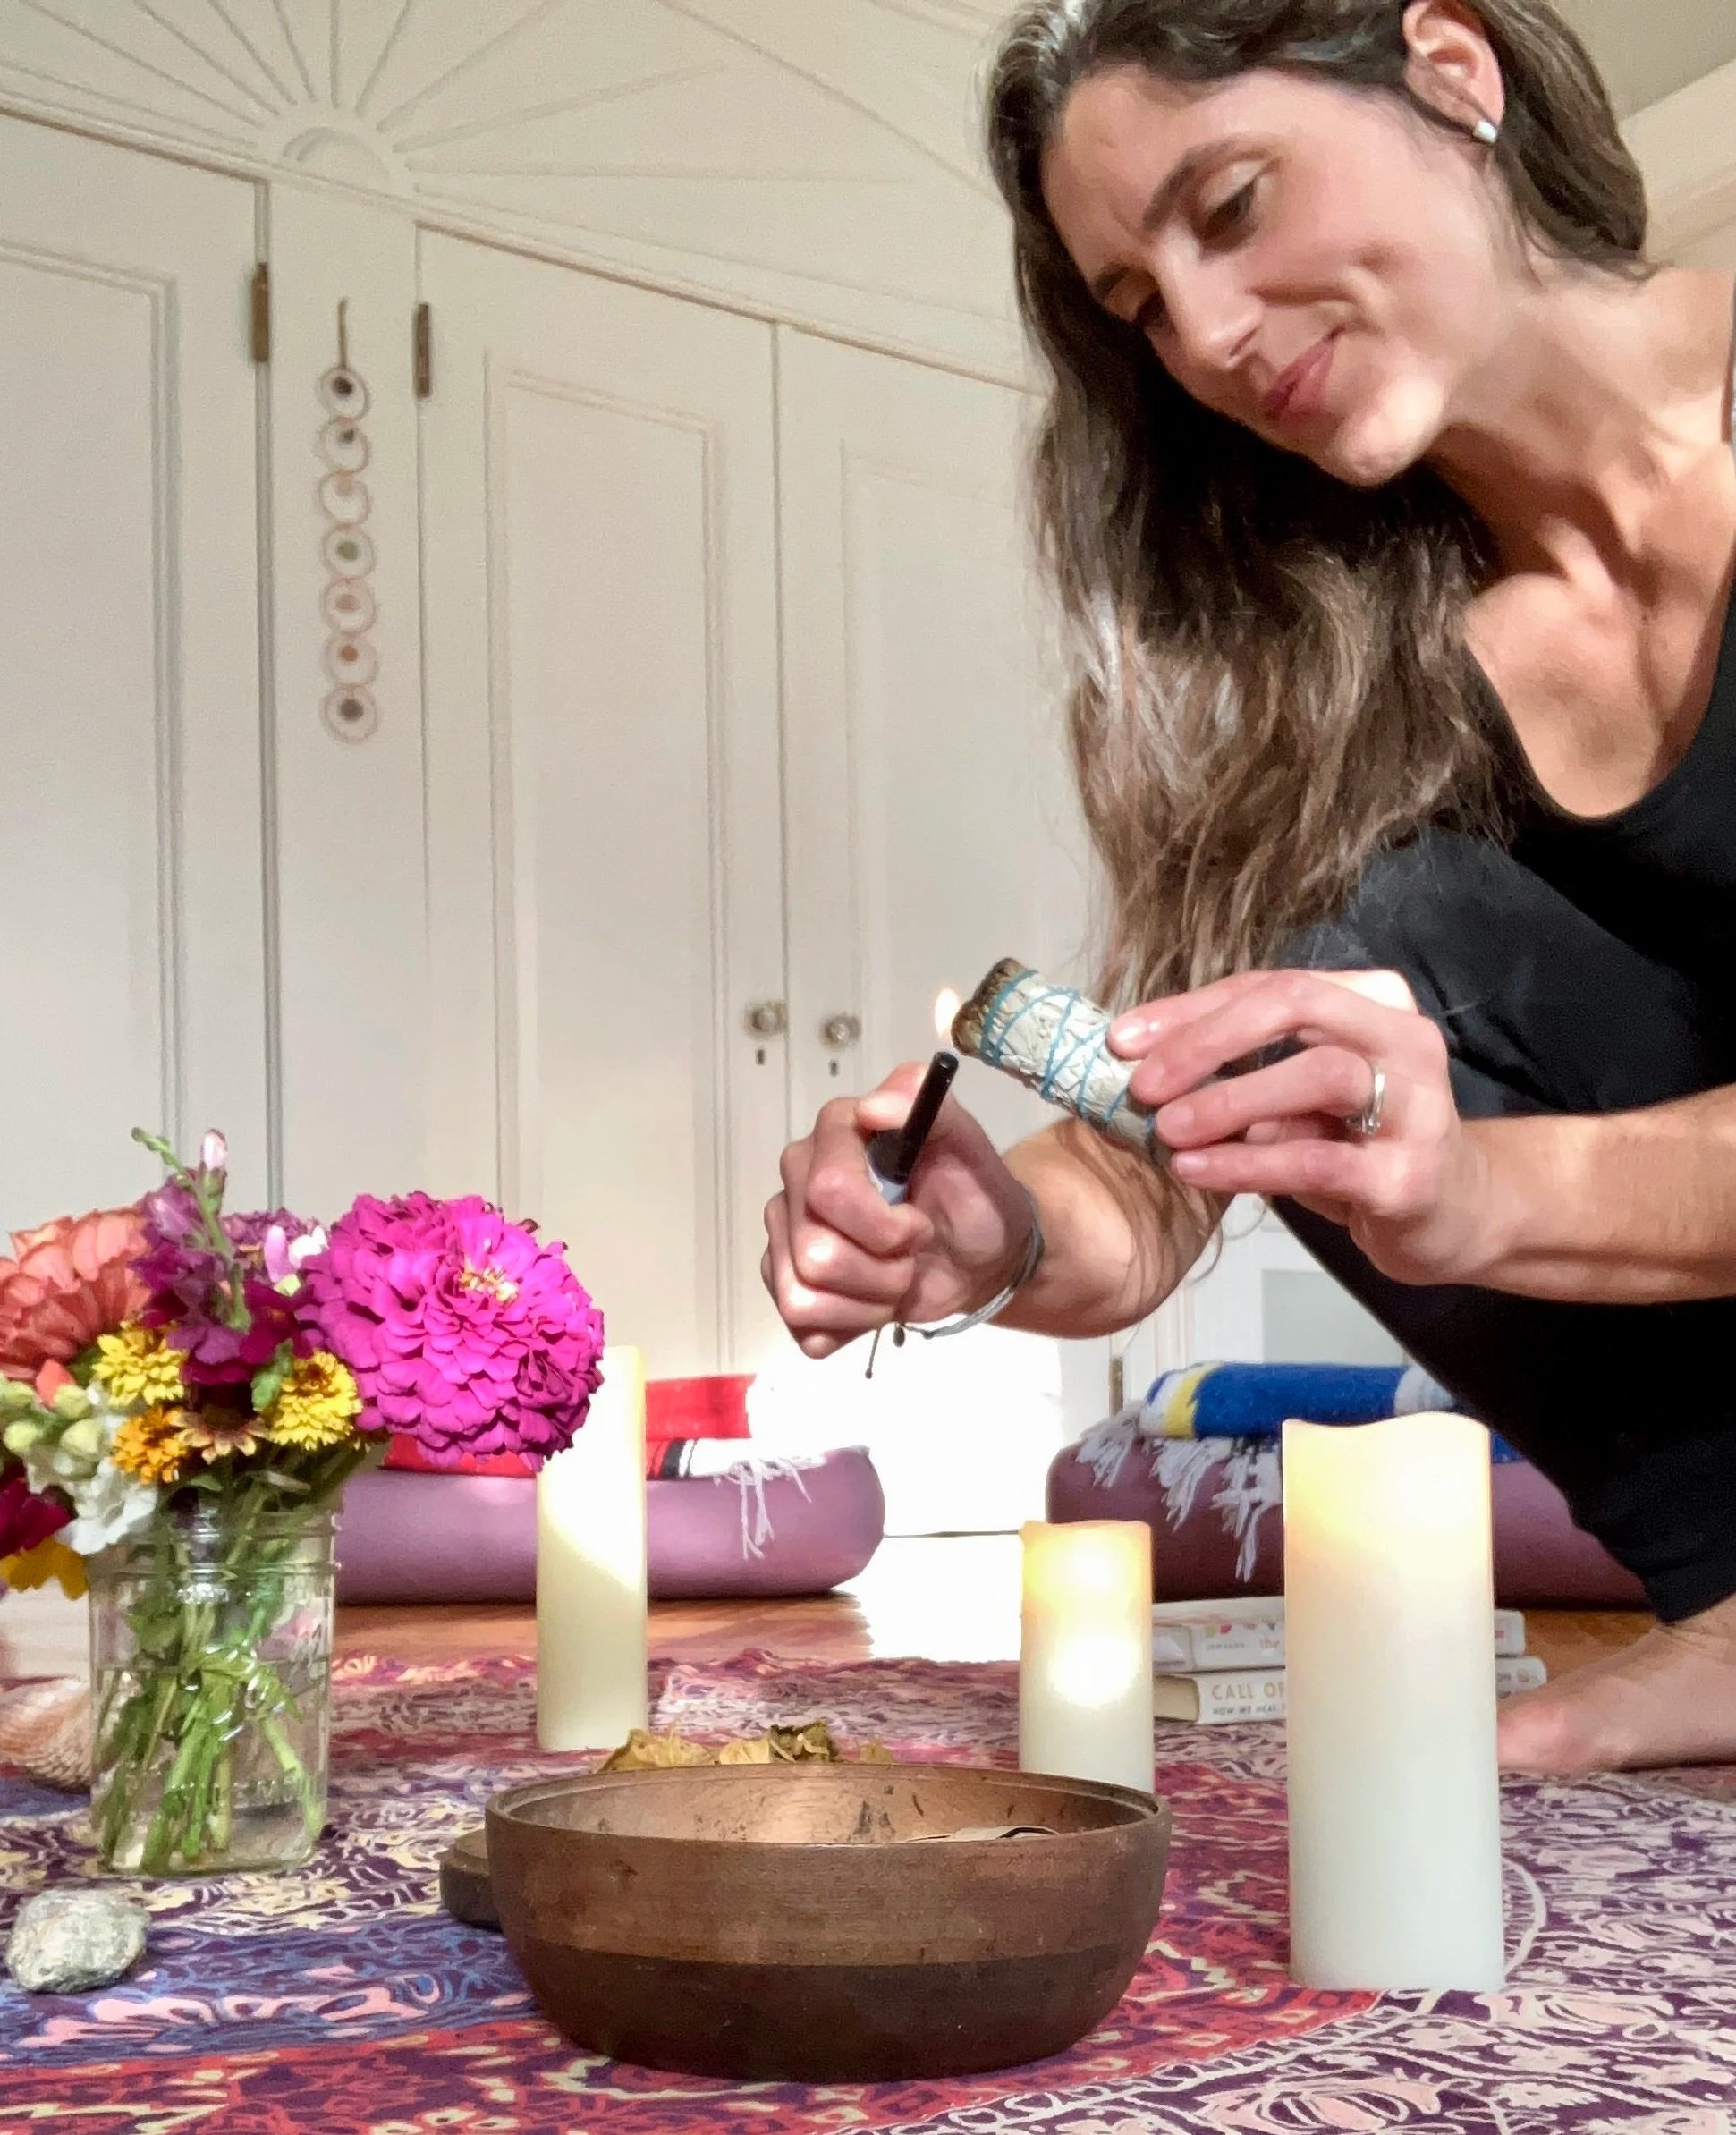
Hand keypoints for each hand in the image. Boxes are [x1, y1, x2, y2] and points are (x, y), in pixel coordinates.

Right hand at [762, 1062, 1034, 1358]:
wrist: (977, 1255)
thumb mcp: (969, 1145)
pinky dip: (851, 1325)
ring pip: (802, 1296)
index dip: (882, 1226)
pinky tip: (872, 1300)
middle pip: (815, 1253)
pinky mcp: (786, 1283)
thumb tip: (873, 1107)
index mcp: (835, 1135)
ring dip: (869, 1300)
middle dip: (882, 1270)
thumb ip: (931, 1107)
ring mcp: (784, 1234)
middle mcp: (797, 1180)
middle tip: (911, 1254)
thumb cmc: (972, 1196)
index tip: (918, 1225)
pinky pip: (801, 1326)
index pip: (828, 1191)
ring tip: (896, 1278)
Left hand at [1109, 969, 1500, 1287]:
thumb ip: (1242, 1071)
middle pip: (1297, 1005)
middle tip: (1143, 1083)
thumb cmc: (1360, 1144)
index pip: (1270, 986)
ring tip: (1168, 1131)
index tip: (1122, 1042)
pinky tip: (1198, 1171)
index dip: (1191, 1010)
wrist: (1455, 1216)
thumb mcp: (1300, 1098)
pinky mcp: (1410, 1175)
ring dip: (1230, 1100)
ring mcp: (1417, 1105)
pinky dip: (1249, 1163)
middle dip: (1209, 1039)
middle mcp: (1403, 1038)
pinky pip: (1318, 1160)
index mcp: (1372, 1001)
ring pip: (1317, 1075)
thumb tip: (1140, 1066)